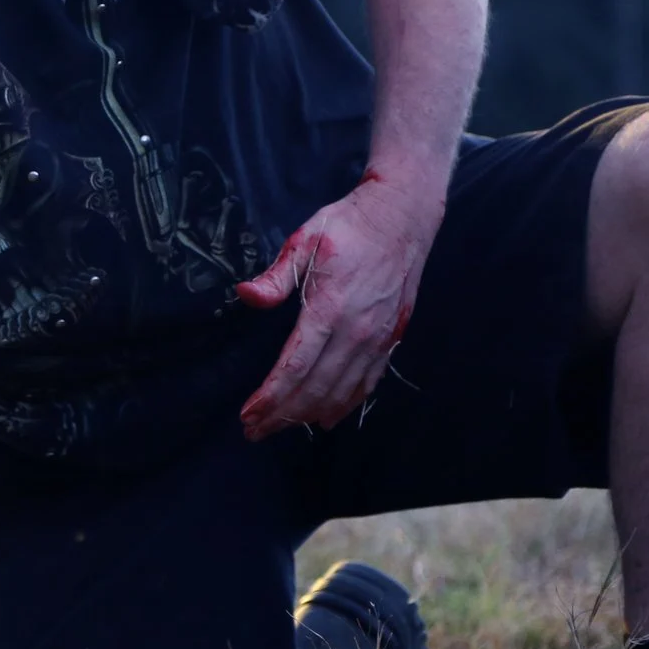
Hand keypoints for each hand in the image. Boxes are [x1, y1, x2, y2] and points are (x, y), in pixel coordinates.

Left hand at [234, 171, 443, 438]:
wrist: (403, 216)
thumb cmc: (348, 226)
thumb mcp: (305, 240)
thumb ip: (276, 277)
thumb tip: (245, 295)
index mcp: (330, 308)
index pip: (295, 367)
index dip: (270, 397)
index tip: (248, 415)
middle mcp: (356, 330)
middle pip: (315, 388)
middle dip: (282, 414)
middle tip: (254, 431)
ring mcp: (377, 337)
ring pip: (341, 391)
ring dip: (309, 415)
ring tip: (281, 427)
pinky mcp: (391, 338)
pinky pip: (367, 382)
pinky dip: (345, 404)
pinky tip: (326, 417)